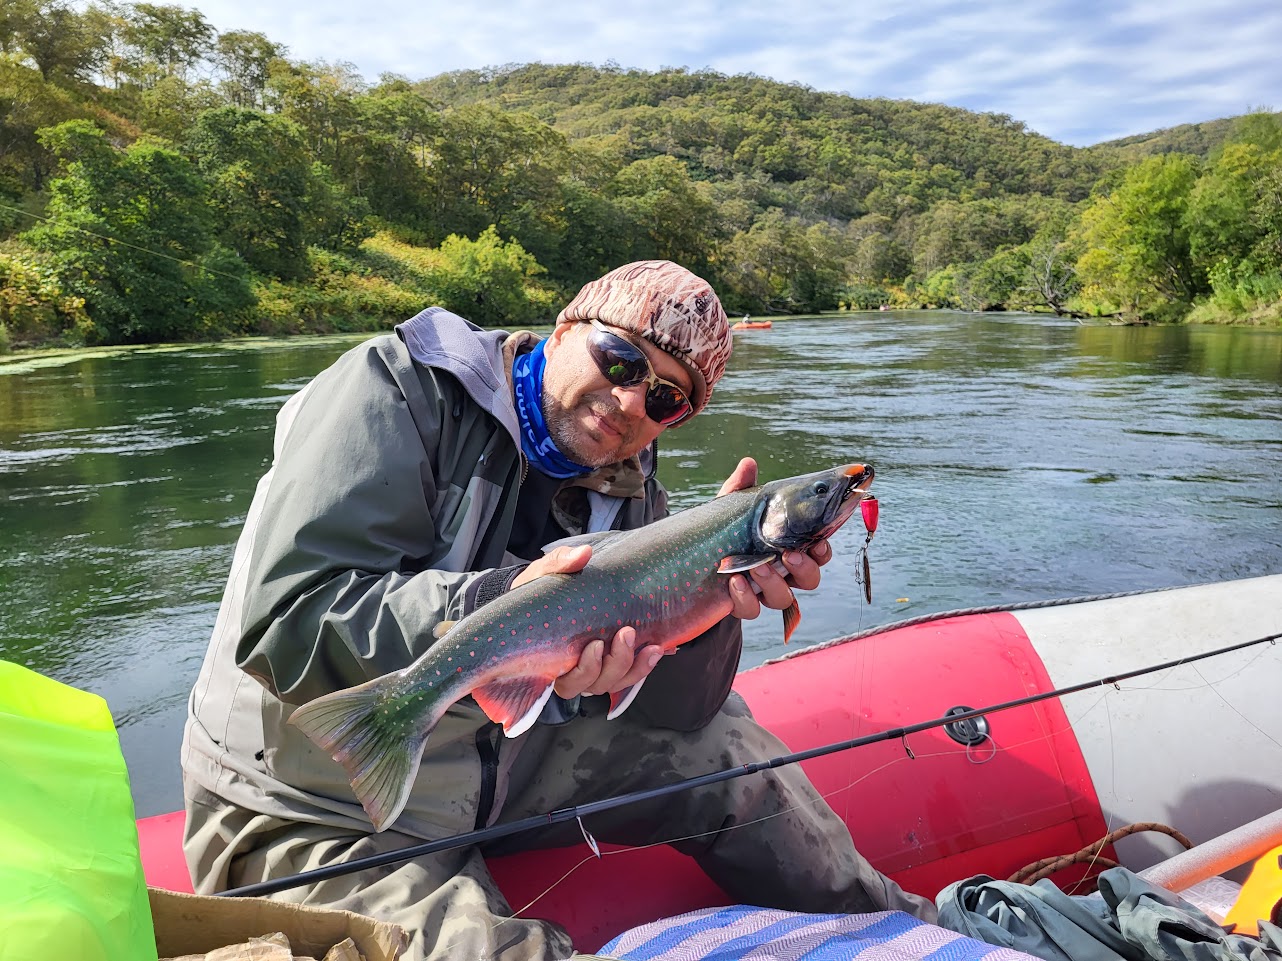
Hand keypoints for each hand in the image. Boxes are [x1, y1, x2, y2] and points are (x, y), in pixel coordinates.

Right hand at [513, 543, 663, 698]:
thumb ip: (560, 564)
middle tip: (626, 634)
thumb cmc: (540, 588)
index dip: (585, 672)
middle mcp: (574, 668)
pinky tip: (660, 648)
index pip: (569, 681)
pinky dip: (646, 664)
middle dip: (615, 664)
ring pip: (616, 682)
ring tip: (651, 648)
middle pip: (597, 684)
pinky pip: (631, 672)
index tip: (596, 645)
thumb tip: (582, 554)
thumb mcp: (543, 573)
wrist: (549, 587)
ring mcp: (595, 666)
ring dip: (636, 668)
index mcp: (553, 658)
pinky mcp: (613, 657)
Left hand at [716, 456, 833, 620]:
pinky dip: (744, 597)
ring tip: (756, 566)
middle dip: (804, 568)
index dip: (822, 550)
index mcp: (787, 546)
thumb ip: (741, 487)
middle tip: (788, 554)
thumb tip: (749, 463)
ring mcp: (762, 591)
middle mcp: (781, 572)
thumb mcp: (731, 509)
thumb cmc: (724, 532)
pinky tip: (734, 582)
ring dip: (773, 583)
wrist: (690, 562)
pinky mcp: (741, 605)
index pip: (818, 552)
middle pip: (810, 579)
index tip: (818, 543)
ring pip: (783, 598)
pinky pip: (751, 610)